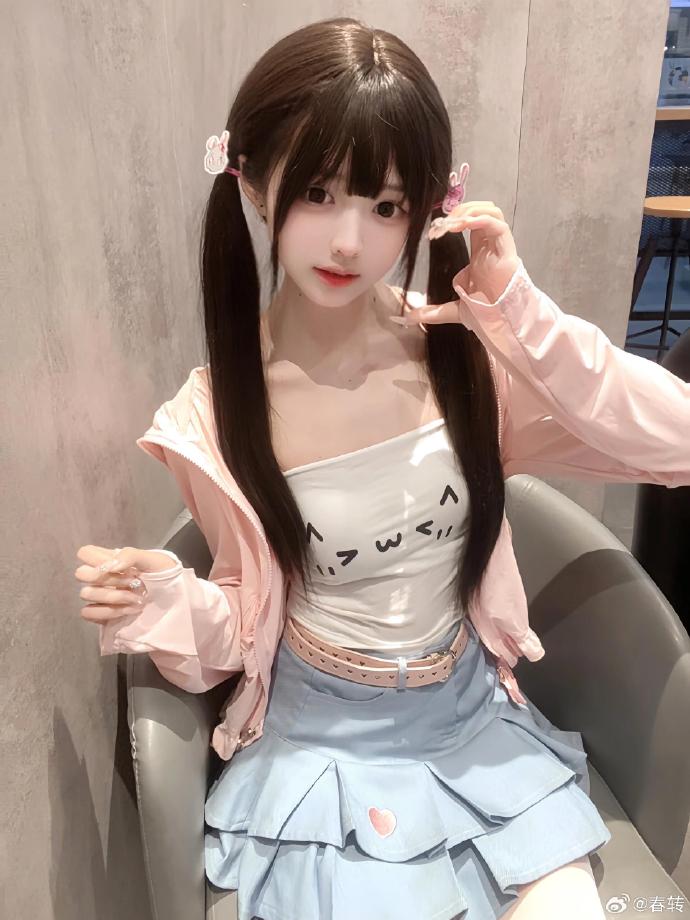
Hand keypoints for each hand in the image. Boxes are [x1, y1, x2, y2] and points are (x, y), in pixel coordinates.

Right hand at [74, 544, 175, 622]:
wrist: (173, 599)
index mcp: (110, 560)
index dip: (94, 559)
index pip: (84, 553)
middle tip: (132, 582)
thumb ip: (129, 555)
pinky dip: (109, 612)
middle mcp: (102, 577)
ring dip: (115, 596)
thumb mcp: (152, 559)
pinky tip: (129, 610)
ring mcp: (100, 596)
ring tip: (137, 598)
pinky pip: (88, 613)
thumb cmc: (162, 574)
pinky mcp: (102, 614)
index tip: (116, 566)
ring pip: (86, 593)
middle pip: (81, 574)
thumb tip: (109, 566)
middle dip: (108, 579)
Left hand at [395, 201, 520, 326]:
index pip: (471, 222)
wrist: (503, 324)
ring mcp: (500, 248)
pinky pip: (499, 226)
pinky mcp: (508, 252)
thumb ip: (433, 312)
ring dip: (472, 210)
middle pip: (482, 211)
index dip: (456, 218)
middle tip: (444, 221)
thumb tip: (409, 318)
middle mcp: (490, 246)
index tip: (437, 227)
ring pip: (493, 213)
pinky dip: (483, 219)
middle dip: (463, 209)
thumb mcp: (453, 310)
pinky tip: (466, 224)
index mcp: (480, 253)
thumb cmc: (486, 314)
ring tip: (454, 221)